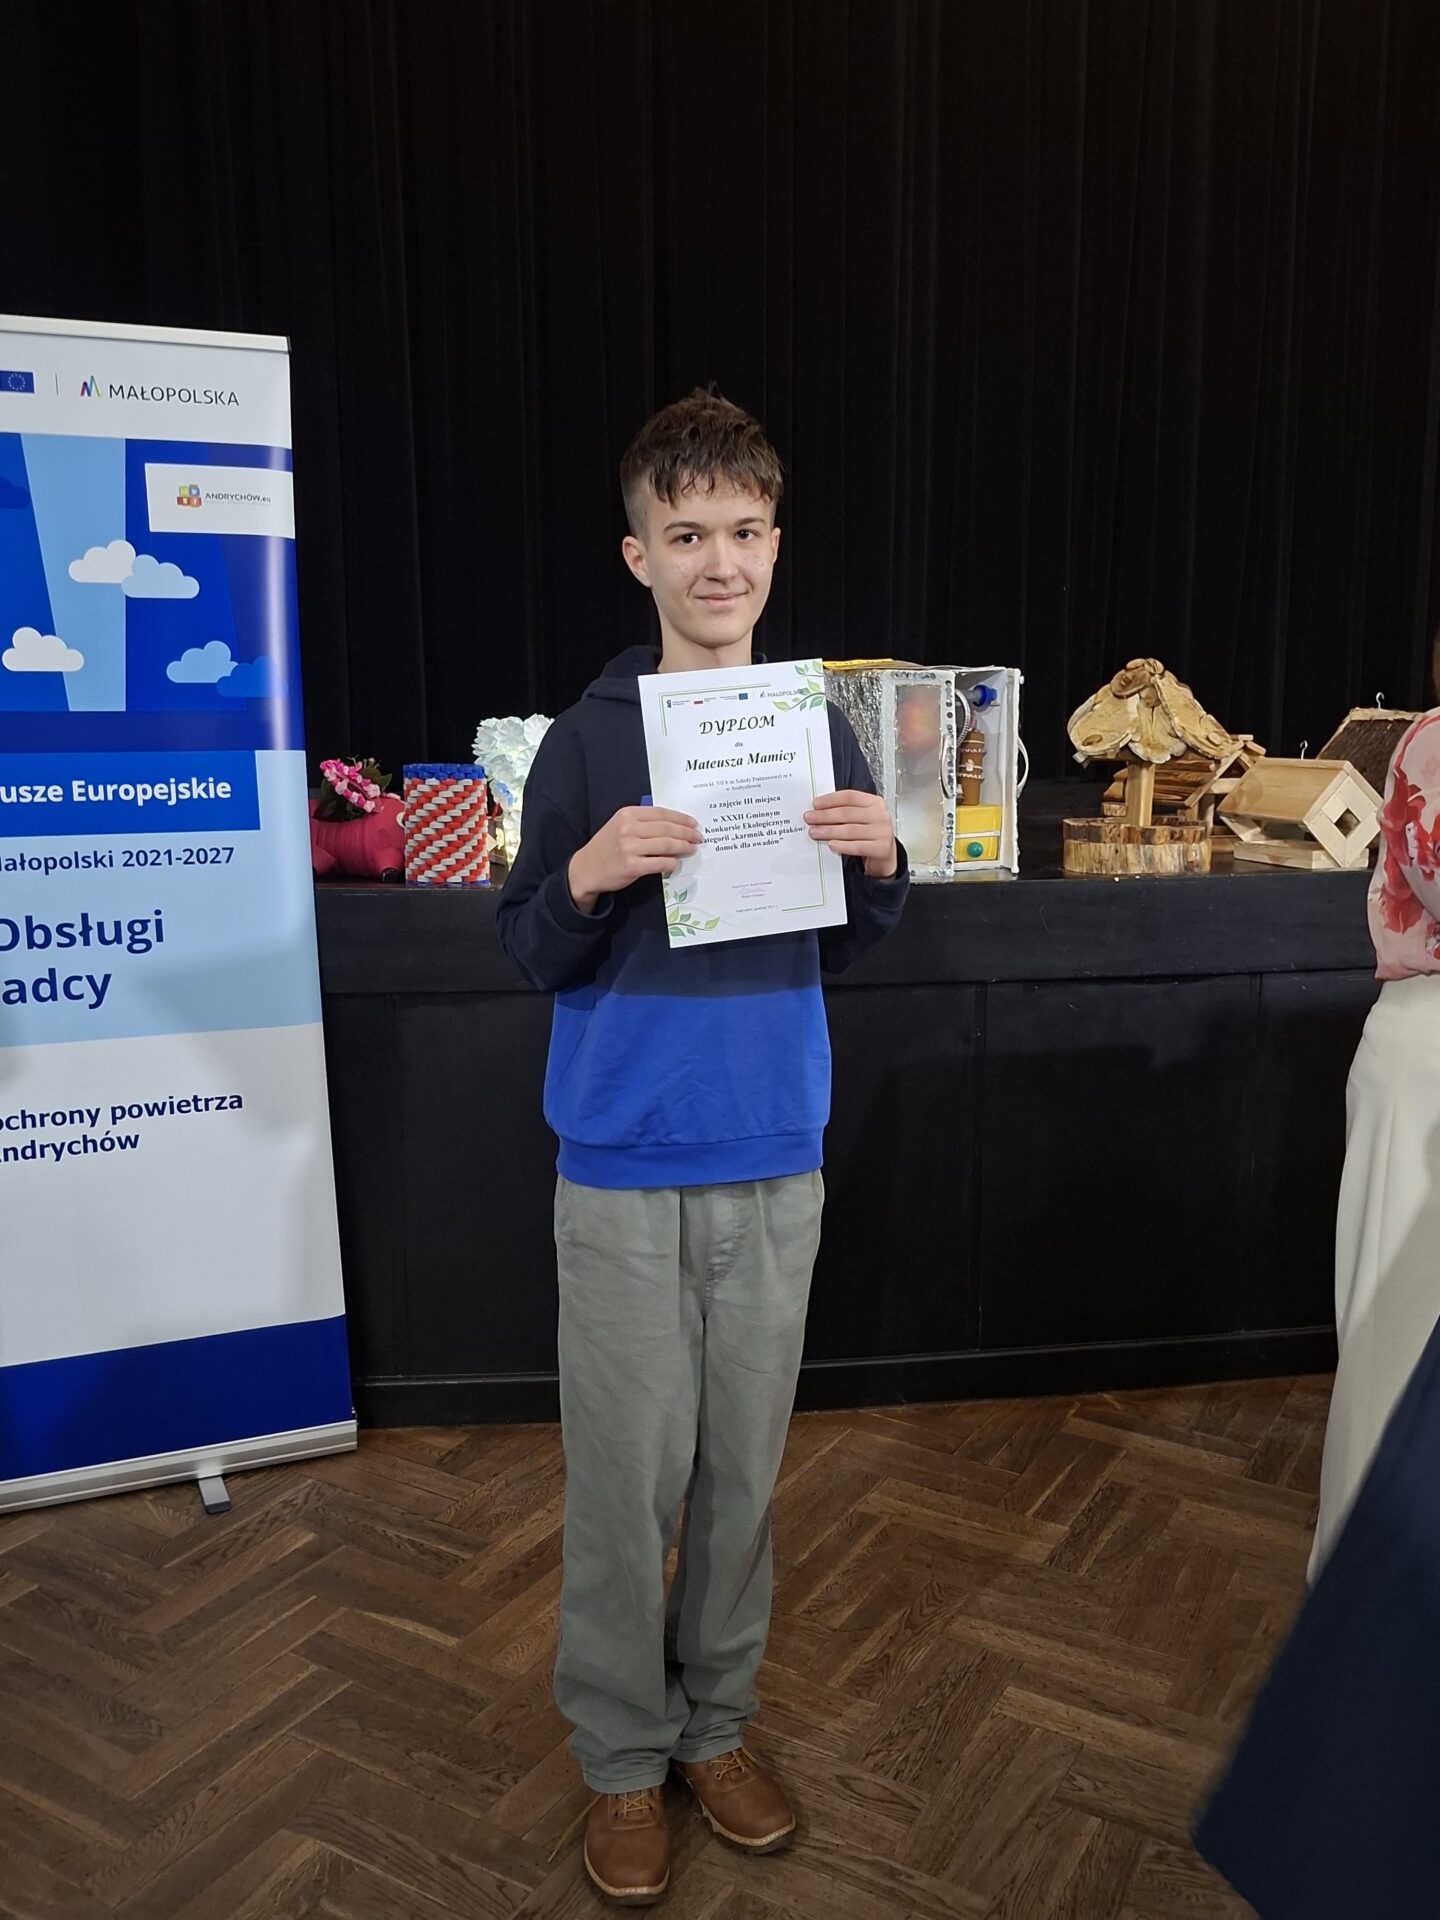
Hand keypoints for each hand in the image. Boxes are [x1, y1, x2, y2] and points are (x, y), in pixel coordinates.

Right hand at [568, 805, 700, 913]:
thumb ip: (643, 822)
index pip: (661, 813)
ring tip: (691, 849)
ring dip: (683, 847)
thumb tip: (674, 825)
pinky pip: (659, 863)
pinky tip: (676, 862)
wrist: (586, 868)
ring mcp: (629, 847)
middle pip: (667, 828)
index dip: (681, 818)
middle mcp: (628, 828)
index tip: (693, 823)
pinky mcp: (631, 866)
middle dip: (686, 833)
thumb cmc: (607, 846)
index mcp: (627, 814)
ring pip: (666, 845)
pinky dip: (671, 863)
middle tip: (698, 837)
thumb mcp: (620, 825)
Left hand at [805, 790, 898, 877]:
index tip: (815, 805)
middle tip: (810, 819)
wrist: (885, 853)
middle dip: (825, 816)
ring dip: (829, 831)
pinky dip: (842, 846)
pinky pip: (857, 846)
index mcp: (874, 802)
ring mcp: (882, 832)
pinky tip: (831, 844)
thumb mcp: (860, 818)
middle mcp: (880, 815)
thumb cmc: (869, 834)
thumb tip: (818, 811)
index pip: (849, 797)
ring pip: (850, 830)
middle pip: (847, 813)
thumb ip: (844, 811)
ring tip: (815, 832)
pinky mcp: (881, 848)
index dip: (830, 800)